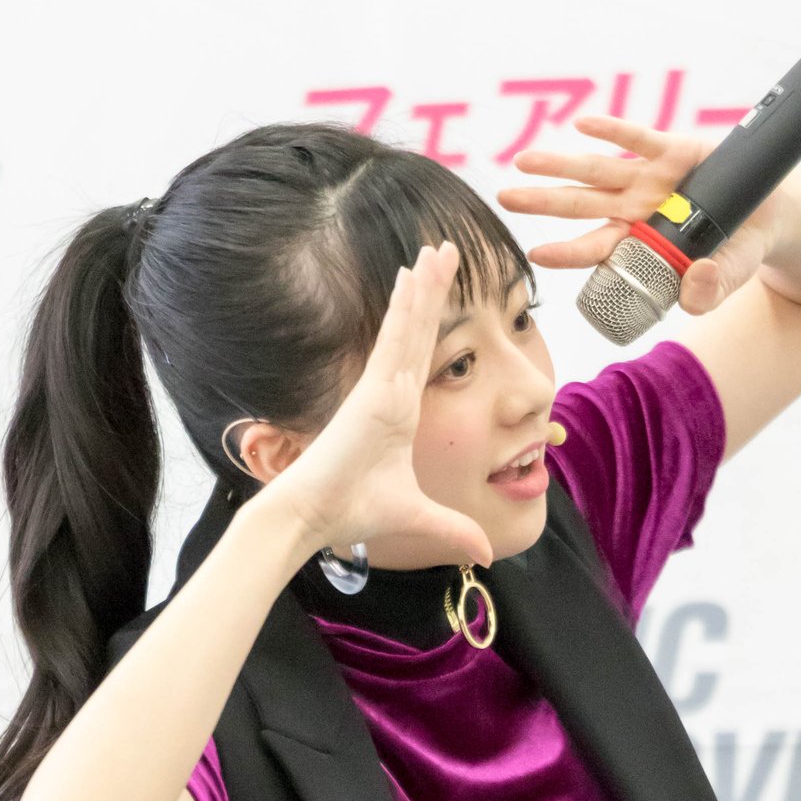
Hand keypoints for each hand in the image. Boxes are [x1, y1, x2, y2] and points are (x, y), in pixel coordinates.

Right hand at [267, 242, 494, 568]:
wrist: (312, 517)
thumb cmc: (351, 512)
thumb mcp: (417, 517)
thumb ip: (453, 529)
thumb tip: (487, 552)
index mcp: (398, 411)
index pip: (423, 355)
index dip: (434, 320)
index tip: (444, 288)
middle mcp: (389, 392)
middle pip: (417, 330)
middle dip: (432, 288)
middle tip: (448, 249)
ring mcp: (380, 388)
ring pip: (408, 327)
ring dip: (424, 286)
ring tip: (439, 248)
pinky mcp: (372, 392)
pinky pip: (393, 341)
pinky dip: (405, 307)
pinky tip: (413, 275)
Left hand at [497, 110, 788, 315]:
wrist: (767, 215)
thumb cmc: (735, 252)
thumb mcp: (726, 278)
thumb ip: (707, 292)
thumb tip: (693, 292)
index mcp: (641, 244)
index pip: (596, 249)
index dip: (567, 252)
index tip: (535, 254)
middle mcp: (636, 209)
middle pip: (581, 205)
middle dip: (543, 202)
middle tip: (505, 198)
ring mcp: (650, 178)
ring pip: (598, 170)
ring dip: (561, 165)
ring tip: (524, 161)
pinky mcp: (673, 149)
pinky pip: (638, 138)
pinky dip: (613, 130)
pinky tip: (583, 124)